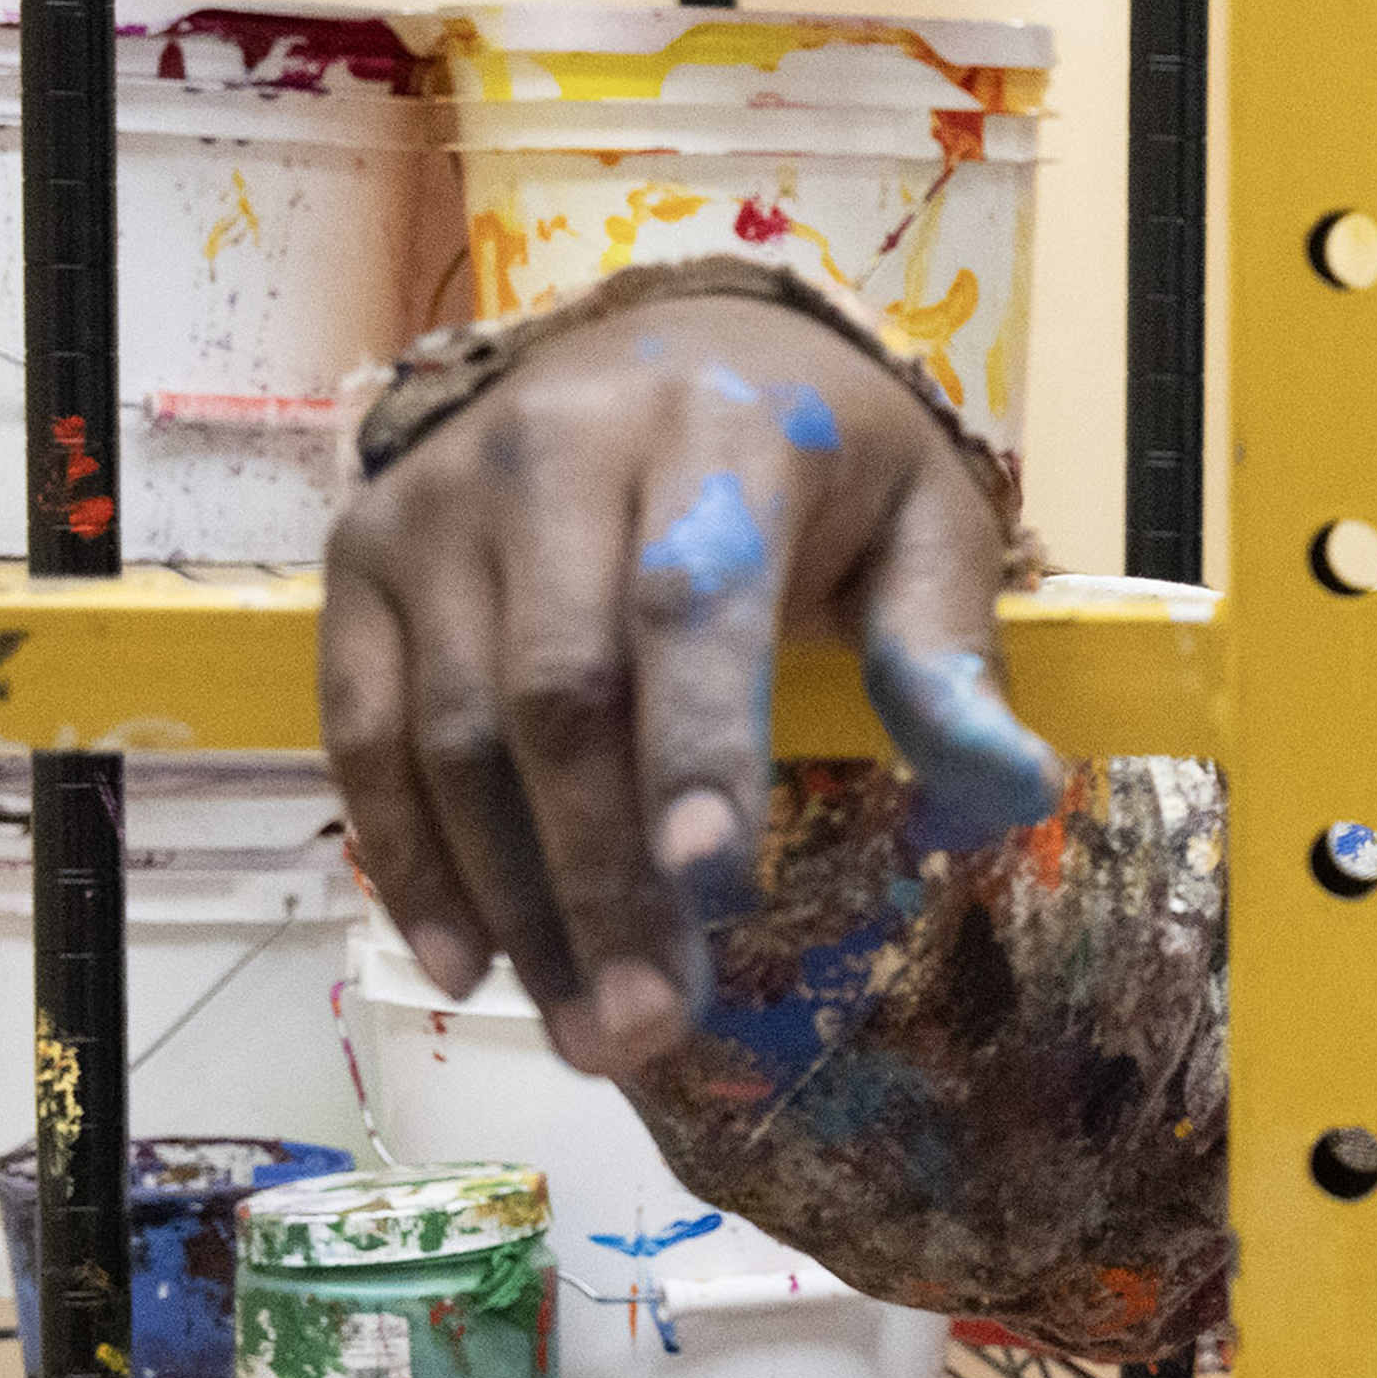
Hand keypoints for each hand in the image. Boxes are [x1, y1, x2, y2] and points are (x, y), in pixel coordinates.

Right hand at [321, 282, 1050, 1078]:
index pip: (690, 605)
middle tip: (650, 1030)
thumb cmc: (821, 460)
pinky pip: (363, 726)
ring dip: (512, 900)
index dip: (697, 751)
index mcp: (714, 432)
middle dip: (603, 880)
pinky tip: (469, 960)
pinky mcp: (363, 555)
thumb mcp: (924, 522)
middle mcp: (550, 455)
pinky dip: (406, 854)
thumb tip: (1013, 789)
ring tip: (584, 1031)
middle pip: (558, 696)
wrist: (672, 346)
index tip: (714, 892)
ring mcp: (437, 505)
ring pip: (455, 732)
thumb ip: (949, 651)